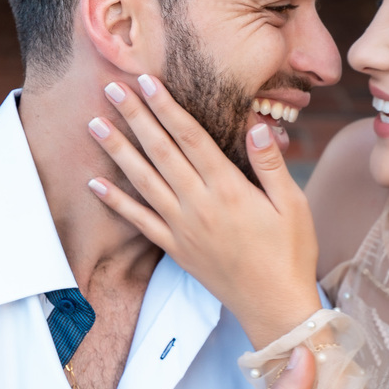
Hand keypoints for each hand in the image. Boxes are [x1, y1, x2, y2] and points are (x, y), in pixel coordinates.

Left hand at [88, 75, 321, 346]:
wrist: (275, 307)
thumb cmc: (290, 253)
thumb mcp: (293, 204)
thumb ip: (270, 164)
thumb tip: (257, 125)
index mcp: (229, 188)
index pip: (191, 137)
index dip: (167, 107)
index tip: (147, 81)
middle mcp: (199, 204)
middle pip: (160, 151)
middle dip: (136, 117)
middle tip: (112, 89)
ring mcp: (182, 227)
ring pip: (143, 181)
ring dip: (118, 150)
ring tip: (95, 124)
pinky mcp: (175, 249)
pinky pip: (139, 221)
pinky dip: (115, 202)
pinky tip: (94, 184)